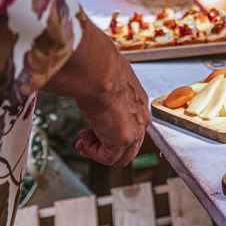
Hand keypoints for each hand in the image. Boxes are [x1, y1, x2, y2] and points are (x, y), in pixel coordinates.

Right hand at [45, 22, 148, 165]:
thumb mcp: (103, 76)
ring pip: (123, 154)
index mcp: (137, 98)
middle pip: (131, 142)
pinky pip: (111, 159)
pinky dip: (95, 154)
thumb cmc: (98, 67)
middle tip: (86, 137)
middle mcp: (140, 114)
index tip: (95, 125)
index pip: (133, 122)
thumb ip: (100, 82)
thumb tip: (83, 72)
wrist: (98, 70)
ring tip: (83, 141)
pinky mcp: (123, 139)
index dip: (111, 128)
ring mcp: (135, 128)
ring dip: (100, 150)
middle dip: (106, 143)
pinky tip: (83, 142)